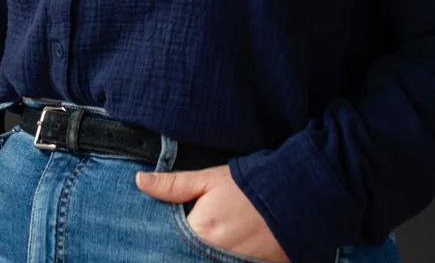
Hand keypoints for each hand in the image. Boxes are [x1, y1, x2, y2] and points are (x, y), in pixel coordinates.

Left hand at [136, 164, 289, 261]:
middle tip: (194, 235)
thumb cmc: (248, 185)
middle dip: (182, 251)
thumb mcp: (210, 179)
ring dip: (199, 256)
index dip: (163, 244)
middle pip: (186, 257)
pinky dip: (224, 260)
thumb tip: (139, 181)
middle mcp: (212, 256)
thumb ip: (174, 185)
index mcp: (199, 232)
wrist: (295, 195)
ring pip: (206, 262)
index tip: (156, 241)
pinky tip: (227, 250)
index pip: (167, 247)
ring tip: (215, 238)